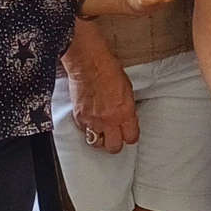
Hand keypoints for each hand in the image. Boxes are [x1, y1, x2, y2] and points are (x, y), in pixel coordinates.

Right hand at [65, 29, 137, 152]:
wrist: (89, 63)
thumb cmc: (109, 71)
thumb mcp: (128, 91)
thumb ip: (127, 109)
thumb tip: (127, 119)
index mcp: (125, 113)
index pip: (131, 138)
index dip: (130, 137)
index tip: (128, 134)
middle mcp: (109, 120)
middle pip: (113, 147)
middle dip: (115, 143)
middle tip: (114, 136)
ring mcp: (92, 120)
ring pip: (96, 143)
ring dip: (99, 139)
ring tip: (101, 131)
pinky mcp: (78, 117)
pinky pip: (83, 131)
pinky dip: (86, 128)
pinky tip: (90, 120)